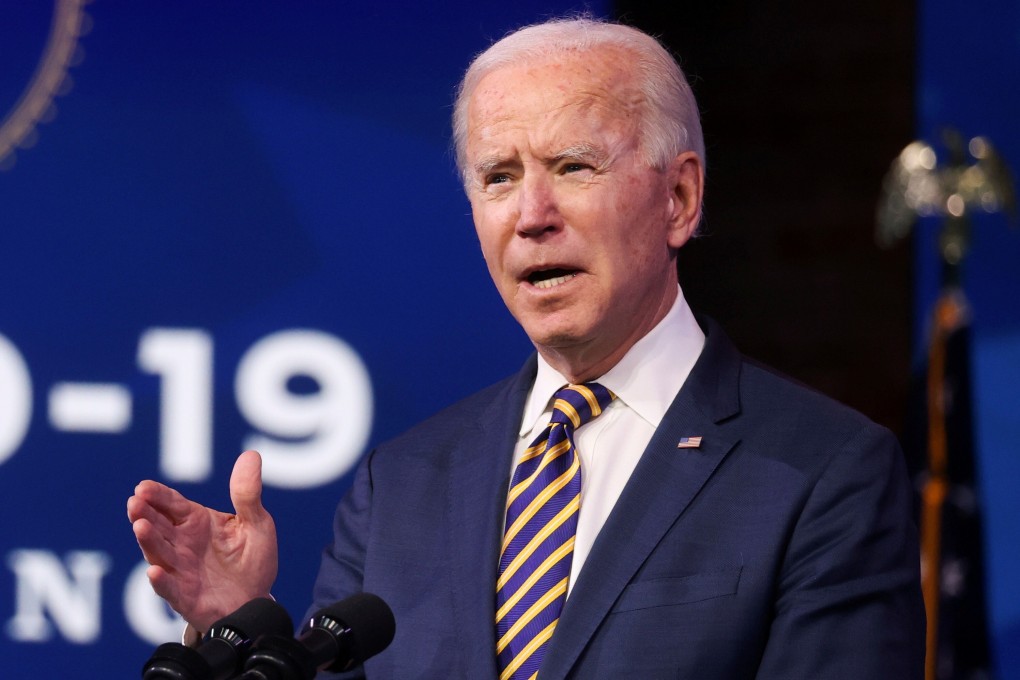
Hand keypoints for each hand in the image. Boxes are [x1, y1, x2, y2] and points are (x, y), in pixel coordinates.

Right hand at [127, 450, 278, 631]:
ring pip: (159, 554)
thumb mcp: (256, 523)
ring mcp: (180, 570)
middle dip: (145, 514)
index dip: (157, 495)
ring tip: (140, 526)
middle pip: (158, 526)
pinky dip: (161, 582)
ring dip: (148, 541)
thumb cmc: (251, 560)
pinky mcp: (185, 597)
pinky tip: (155, 572)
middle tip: (134, 503)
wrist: (255, 602)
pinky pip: (170, 589)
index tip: (142, 487)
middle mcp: (182, 544)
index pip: (171, 504)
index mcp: (196, 522)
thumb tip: (250, 455)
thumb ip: (248, 494)